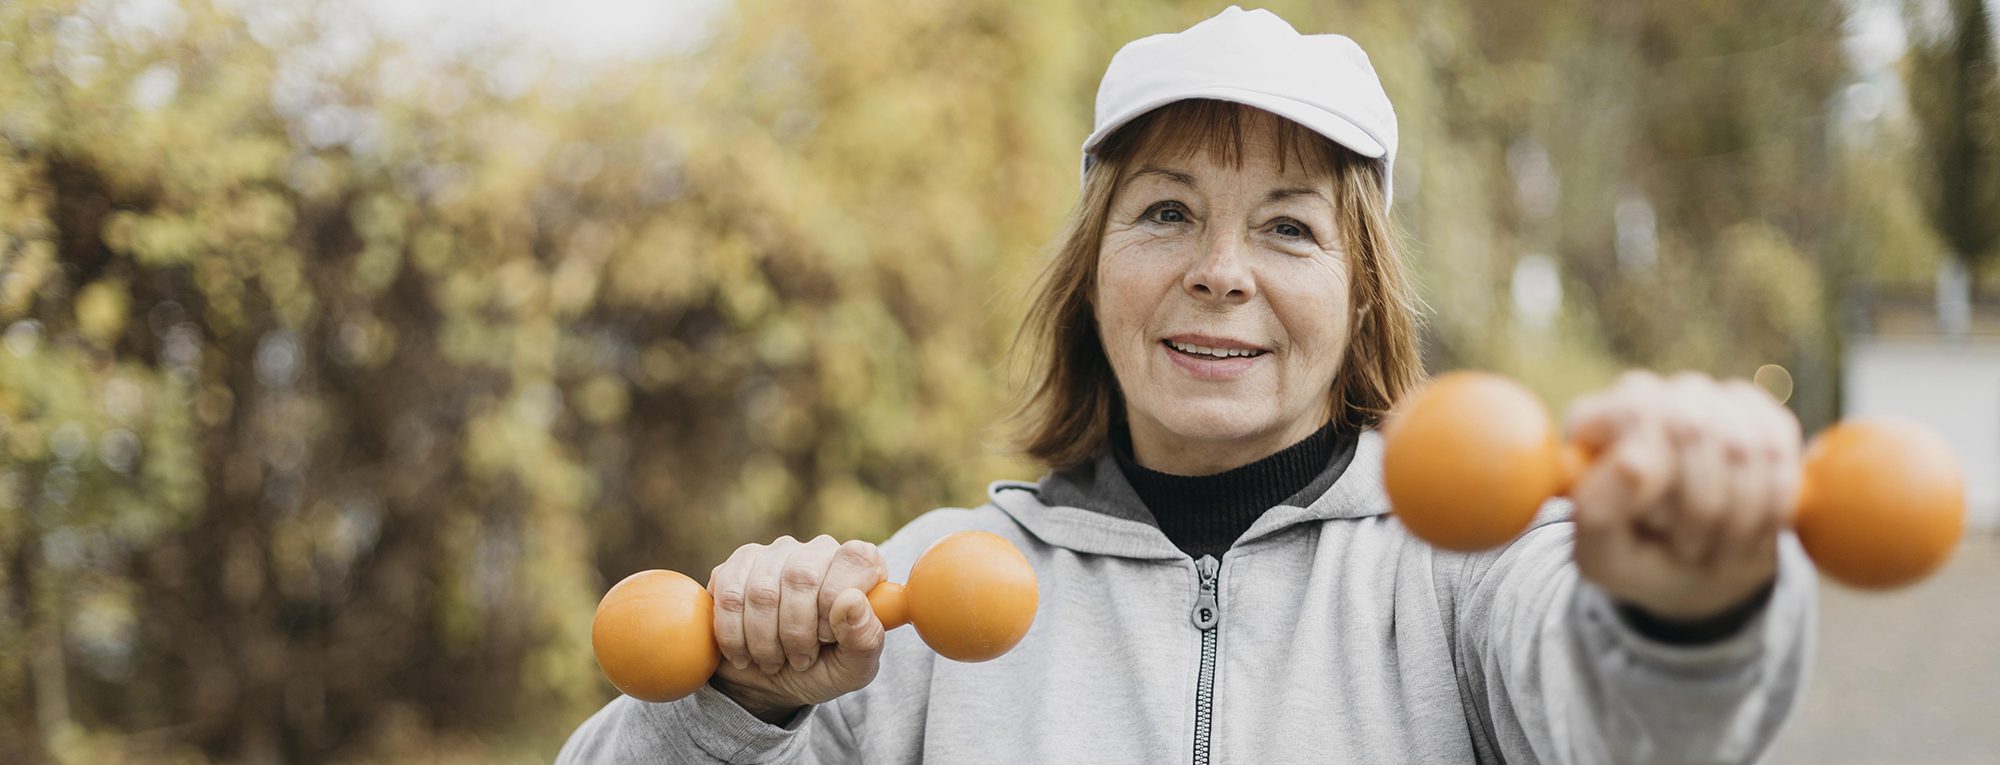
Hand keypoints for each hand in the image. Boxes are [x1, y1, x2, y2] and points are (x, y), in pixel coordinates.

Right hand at [706, 534, 888, 722]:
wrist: (773, 682)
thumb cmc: (823, 668)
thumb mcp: (854, 667)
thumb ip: (865, 638)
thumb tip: (852, 601)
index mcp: (859, 566)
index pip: (855, 559)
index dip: (836, 603)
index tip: (827, 638)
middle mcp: (818, 550)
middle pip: (801, 577)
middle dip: (796, 632)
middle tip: (800, 660)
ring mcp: (775, 553)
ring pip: (761, 592)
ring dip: (764, 641)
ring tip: (774, 660)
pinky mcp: (738, 565)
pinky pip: (728, 597)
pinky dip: (734, 637)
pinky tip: (745, 653)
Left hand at [1564, 371, 1799, 621]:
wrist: (1692, 569)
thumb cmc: (1636, 558)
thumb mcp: (1602, 556)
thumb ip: (1599, 513)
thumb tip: (1632, 464)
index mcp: (1593, 421)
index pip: (1637, 417)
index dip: (1658, 480)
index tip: (1656, 525)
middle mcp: (1645, 394)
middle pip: (1694, 428)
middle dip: (1702, 507)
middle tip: (1689, 547)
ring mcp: (1701, 395)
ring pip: (1745, 443)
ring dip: (1739, 515)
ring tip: (1717, 546)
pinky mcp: (1753, 410)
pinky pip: (1780, 448)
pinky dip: (1773, 504)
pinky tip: (1750, 529)